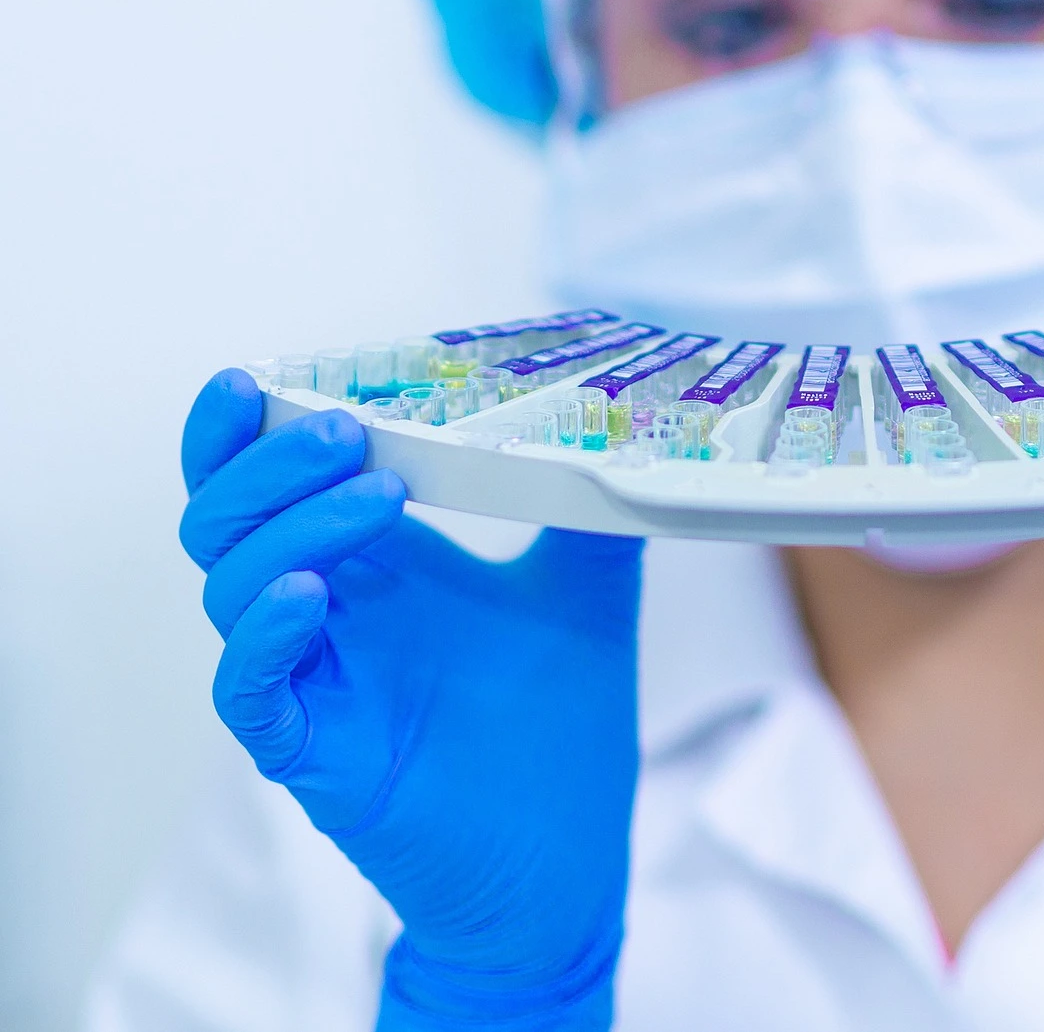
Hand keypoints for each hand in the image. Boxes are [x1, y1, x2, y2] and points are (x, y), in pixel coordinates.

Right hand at [178, 370, 642, 1030]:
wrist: (564, 855)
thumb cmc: (559, 728)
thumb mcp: (589, 595)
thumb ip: (595, 513)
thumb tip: (627, 428)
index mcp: (372, 566)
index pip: (266, 482)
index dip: (239, 429)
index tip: (253, 375)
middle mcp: (327, 614)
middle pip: (229, 519)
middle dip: (268, 463)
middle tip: (344, 431)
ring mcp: (311, 682)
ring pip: (232, 587)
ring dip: (291, 529)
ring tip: (376, 495)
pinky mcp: (311, 751)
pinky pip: (250, 689)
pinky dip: (265, 635)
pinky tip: (310, 596)